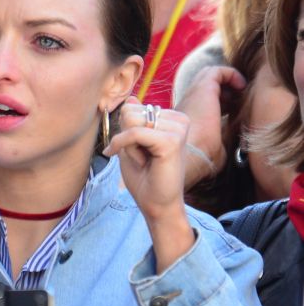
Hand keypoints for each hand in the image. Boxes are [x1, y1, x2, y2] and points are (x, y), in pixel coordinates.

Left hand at [105, 97, 194, 271]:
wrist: (157, 206)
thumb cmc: (145, 179)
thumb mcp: (132, 145)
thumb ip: (131, 122)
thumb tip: (131, 99)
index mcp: (172, 119)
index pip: (133, 108)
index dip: (126, 132)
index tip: (141, 152)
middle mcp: (179, 120)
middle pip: (131, 112)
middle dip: (127, 138)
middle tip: (143, 158)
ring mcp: (178, 129)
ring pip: (132, 121)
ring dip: (130, 146)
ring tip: (146, 161)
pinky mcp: (172, 141)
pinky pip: (134, 133)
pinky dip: (126, 147)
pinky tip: (137, 162)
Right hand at [174, 65, 245, 188]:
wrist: (192, 154)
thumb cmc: (201, 157)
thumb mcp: (216, 150)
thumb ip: (225, 143)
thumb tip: (238, 143)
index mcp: (191, 118)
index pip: (207, 103)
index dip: (224, 104)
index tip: (237, 113)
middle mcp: (190, 103)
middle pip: (208, 86)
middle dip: (225, 89)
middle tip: (239, 101)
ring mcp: (194, 93)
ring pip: (210, 75)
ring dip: (227, 80)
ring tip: (241, 91)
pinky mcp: (203, 87)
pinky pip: (218, 71)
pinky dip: (231, 74)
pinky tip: (242, 86)